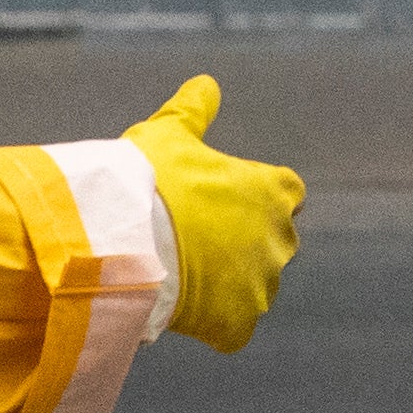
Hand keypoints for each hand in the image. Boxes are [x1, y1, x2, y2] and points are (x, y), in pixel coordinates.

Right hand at [125, 76, 305, 354]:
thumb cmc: (148, 179)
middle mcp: (281, 238)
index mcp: (275, 191)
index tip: (219, 202)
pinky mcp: (239, 322)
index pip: (285, 194)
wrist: (127, 238)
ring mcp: (262, 284)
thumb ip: (193, 111)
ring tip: (180, 275)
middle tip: (192, 242)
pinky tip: (184, 312)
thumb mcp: (167, 134)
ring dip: (226, 284)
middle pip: (271, 243)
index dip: (253, 198)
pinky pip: (233, 328)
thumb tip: (206, 83)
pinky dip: (213, 324)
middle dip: (241, 243)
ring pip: (252, 287)